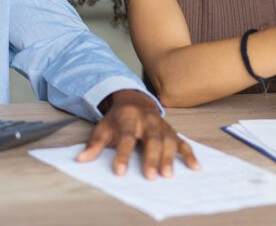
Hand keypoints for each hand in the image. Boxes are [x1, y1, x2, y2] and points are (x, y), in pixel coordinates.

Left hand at [75, 90, 198, 178]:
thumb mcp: (103, 127)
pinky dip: (189, 154)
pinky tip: (194, 167)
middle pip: (150, 139)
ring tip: (168, 175)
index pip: (126, 137)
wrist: (135, 100)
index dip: (122, 154)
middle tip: (150, 175)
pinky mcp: (171, 131)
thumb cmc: (118, 118)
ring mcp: (162, 125)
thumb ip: (94, 144)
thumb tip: (81, 159)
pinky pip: (182, 142)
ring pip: (167, 141)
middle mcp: (147, 120)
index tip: (120, 171)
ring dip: (169, 158)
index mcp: (128, 118)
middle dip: (151, 157)